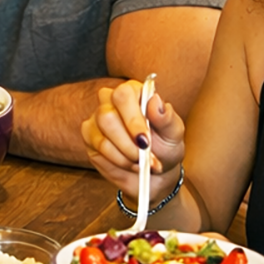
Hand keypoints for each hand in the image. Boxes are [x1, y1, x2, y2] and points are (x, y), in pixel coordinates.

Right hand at [81, 80, 184, 196]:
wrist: (154, 171)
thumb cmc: (164, 146)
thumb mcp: (174, 133)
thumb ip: (167, 118)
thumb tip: (156, 101)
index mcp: (133, 92)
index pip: (123, 95)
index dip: (132, 119)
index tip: (145, 140)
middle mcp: (110, 101)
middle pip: (106, 117)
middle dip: (128, 144)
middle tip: (145, 157)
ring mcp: (96, 119)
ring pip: (102, 139)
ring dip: (125, 156)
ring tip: (141, 163)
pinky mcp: (89, 138)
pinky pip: (98, 152)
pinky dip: (118, 162)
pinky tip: (130, 165)